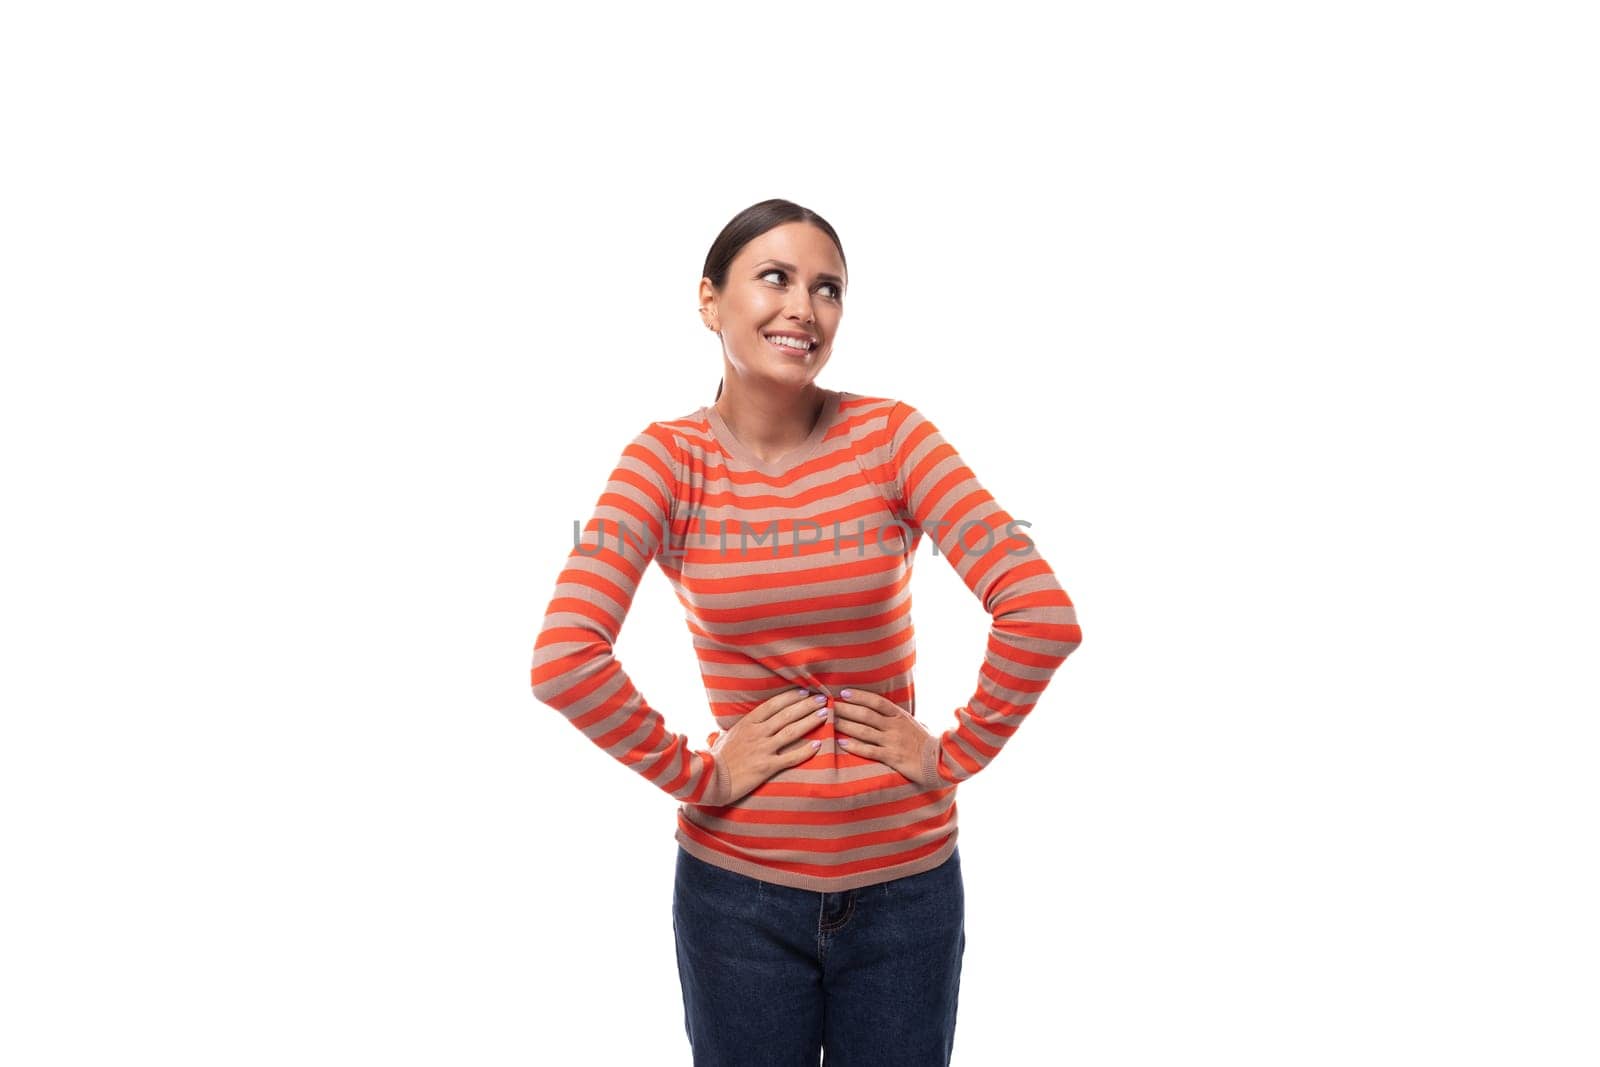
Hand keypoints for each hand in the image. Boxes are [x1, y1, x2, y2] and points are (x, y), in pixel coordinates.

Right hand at [706, 688, 831, 804]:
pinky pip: (791, 757)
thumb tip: (744, 723)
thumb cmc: (717, 759)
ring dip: (810, 721)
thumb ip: (739, 728)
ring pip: (792, 732)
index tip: (805, 692)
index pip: (774, 704)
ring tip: (825, 715)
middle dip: (807, 705)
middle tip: (822, 699)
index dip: (791, 697)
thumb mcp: (726, 736)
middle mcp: (757, 733)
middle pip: (787, 715)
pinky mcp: (766, 767)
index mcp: (747, 723)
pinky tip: (818, 746)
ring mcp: (762, 749)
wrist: (710, 780)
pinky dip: (805, 751)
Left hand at [831, 688, 942, 789]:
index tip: (844, 693)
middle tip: (829, 705)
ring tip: (829, 721)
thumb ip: (898, 718)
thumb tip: (885, 711)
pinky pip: (869, 750)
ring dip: (845, 725)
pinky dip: (854, 746)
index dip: (859, 696)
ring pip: (864, 731)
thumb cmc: (926, 743)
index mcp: (900, 716)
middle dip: (845, 709)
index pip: (876, 701)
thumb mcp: (913, 725)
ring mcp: (893, 742)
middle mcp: (895, 726)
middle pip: (865, 714)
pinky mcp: (892, 757)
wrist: (941, 762)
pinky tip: (841, 743)